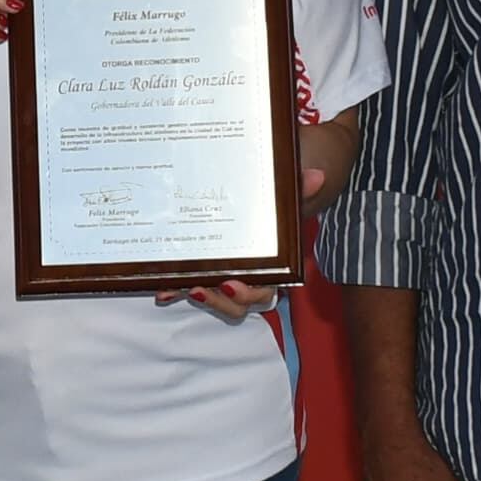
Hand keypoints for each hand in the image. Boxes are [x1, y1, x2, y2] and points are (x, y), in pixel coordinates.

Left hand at [158, 167, 326, 320]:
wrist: (250, 210)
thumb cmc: (270, 215)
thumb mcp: (281, 203)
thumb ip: (299, 192)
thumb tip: (317, 176)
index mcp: (270, 270)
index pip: (264, 290)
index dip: (248, 293)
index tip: (231, 284)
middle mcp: (248, 281)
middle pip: (238, 304)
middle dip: (220, 301)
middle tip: (202, 289)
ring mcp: (225, 282)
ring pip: (217, 301)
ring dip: (200, 298)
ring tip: (184, 288)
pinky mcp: (204, 277)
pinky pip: (192, 290)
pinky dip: (177, 291)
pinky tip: (162, 290)